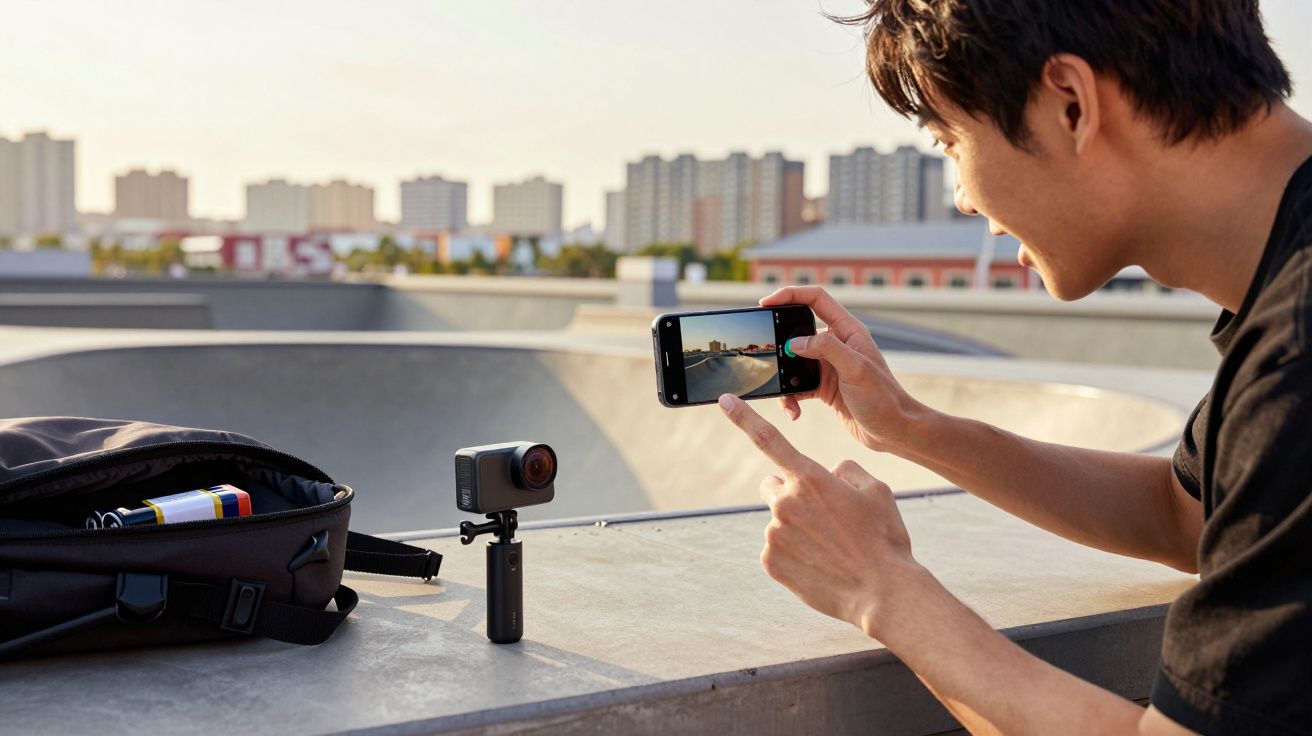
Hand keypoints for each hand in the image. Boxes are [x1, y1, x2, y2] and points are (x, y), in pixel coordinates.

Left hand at [718, 393, 920, 634]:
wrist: (883, 592)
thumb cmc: (884, 539)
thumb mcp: (876, 491)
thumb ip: (845, 472)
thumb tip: (828, 474)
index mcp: (810, 478)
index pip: (768, 438)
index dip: (743, 417)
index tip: (724, 401)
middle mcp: (785, 502)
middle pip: (773, 486)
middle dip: (790, 494)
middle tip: (820, 516)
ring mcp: (774, 534)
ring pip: (779, 521)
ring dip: (797, 528)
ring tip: (829, 547)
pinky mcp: (770, 561)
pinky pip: (777, 549)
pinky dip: (794, 554)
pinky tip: (819, 564)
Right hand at [761, 286, 923, 452]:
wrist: (894, 431)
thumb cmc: (884, 399)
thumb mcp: (855, 369)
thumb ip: (826, 348)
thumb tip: (794, 342)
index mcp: (848, 330)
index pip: (816, 299)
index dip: (790, 295)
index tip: (766, 303)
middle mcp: (837, 344)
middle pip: (798, 329)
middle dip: (779, 341)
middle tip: (765, 351)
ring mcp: (828, 365)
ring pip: (793, 361)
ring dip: (784, 377)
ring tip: (783, 394)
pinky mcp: (823, 386)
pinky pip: (797, 385)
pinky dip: (790, 397)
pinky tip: (794, 411)